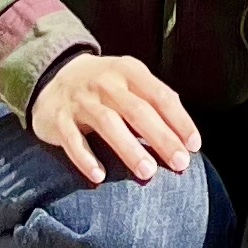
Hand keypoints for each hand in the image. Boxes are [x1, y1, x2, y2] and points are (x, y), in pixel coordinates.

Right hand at [30, 51, 197, 185]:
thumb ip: (151, 100)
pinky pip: (73, 140)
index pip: (160, 95)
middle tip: (180, 163)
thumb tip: (181, 132)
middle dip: (161, 138)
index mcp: (129, 71)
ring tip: (148, 172)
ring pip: (108, 124)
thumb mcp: (128, 81)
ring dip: (130, 148)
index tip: (194, 145)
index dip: (179, 120)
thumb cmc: (104, 86)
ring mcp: (81, 100)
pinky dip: (86, 158)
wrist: (54, 76)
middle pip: (138, 111)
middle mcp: (107, 82)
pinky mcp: (59, 119)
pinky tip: (99, 176)